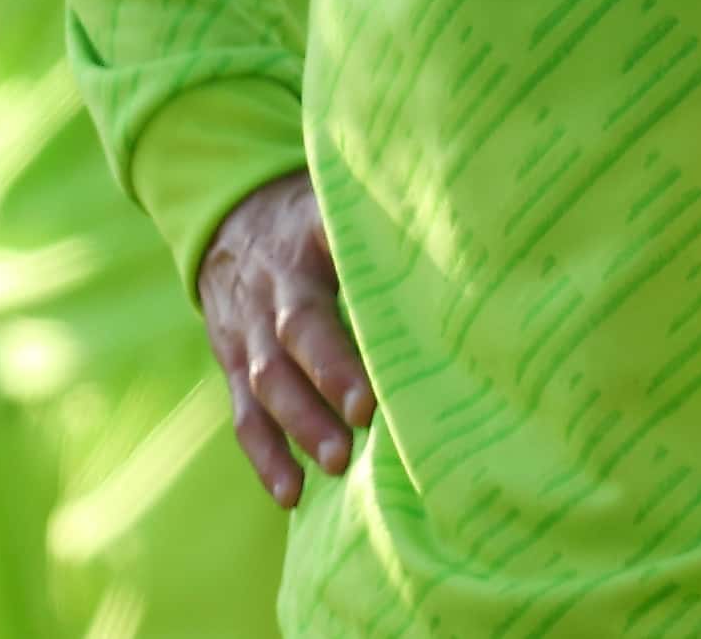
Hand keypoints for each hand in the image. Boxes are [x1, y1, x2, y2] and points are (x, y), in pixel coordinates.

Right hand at [199, 171, 372, 508]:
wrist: (230, 222)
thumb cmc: (313, 225)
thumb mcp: (339, 207)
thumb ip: (387, 230)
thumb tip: (470, 256)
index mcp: (309, 240)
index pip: (330, 258)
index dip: (357, 289)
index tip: (394, 327)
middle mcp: (274, 286)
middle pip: (294, 329)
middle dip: (328, 372)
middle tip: (364, 415)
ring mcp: (248, 329)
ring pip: (266, 377)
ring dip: (300, 422)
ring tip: (336, 463)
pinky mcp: (234, 367)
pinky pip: (244, 414)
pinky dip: (265, 456)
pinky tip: (291, 494)